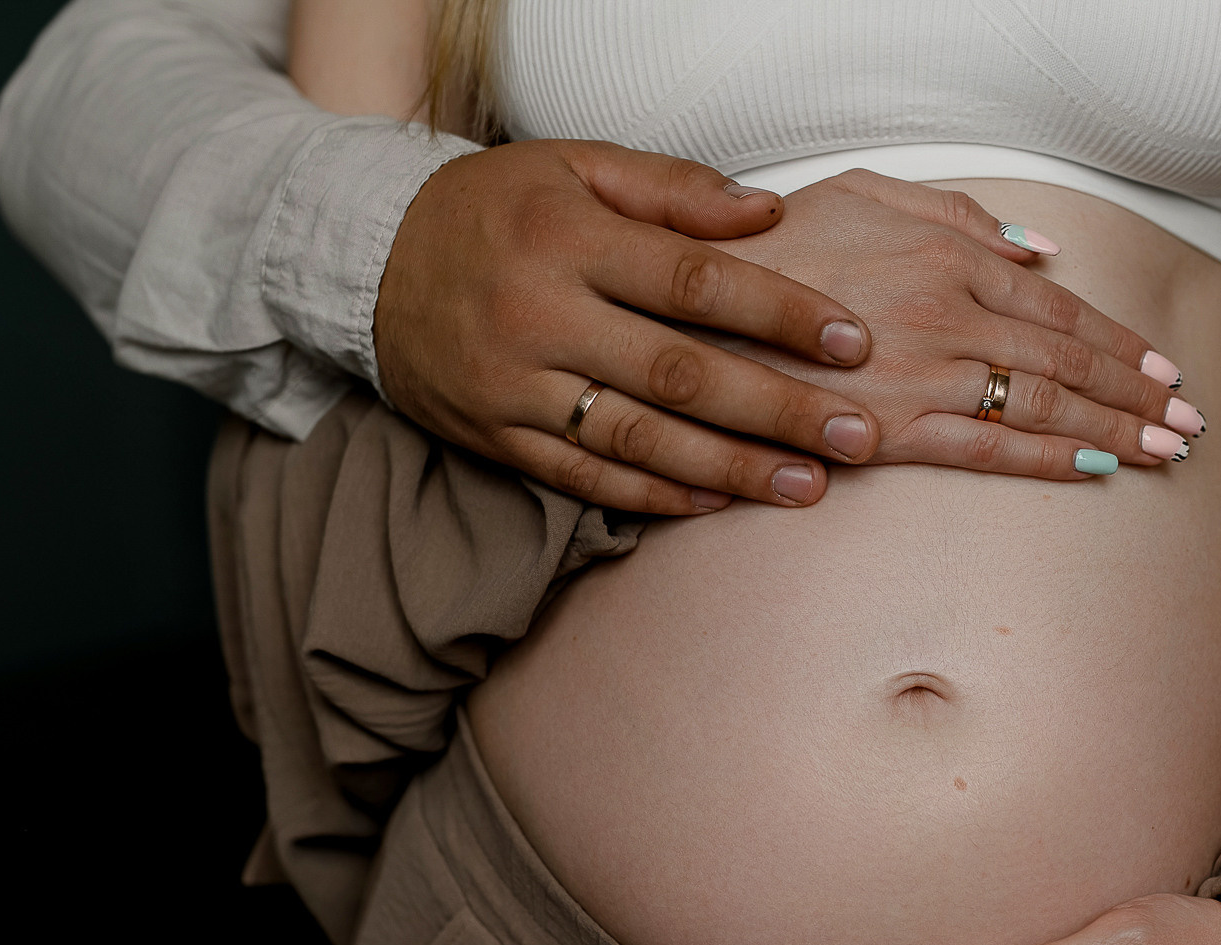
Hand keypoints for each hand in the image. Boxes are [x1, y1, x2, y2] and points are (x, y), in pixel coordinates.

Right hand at [374, 139, 882, 514]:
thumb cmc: (491, 207)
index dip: (780, 314)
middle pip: (680, 373)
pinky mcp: (494, 437)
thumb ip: (673, 189)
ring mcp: (513, 386)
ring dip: (731, 469)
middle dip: (778, 410)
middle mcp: (539, 316)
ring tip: (807, 485)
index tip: (852, 342)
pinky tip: (718, 502)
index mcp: (568, 238)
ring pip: (639, 440)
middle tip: (857, 435)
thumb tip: (768, 215)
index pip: (695, 281)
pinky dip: (654, 497)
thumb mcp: (573, 166)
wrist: (363, 260)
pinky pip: (584, 479)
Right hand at [703, 170, 1204, 478]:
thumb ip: (956, 214)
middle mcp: (951, 314)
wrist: (691, 302)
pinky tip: (1094, 471)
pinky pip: (988, 449)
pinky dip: (1048, 460)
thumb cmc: (775, 244)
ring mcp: (924, 374)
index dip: (1118, 342)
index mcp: (948, 256)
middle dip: (1138, 395)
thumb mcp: (865, 193)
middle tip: (1189, 423)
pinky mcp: (891, 429)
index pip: (1057, 307)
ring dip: (1114, 430)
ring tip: (1164, 454)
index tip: (1162, 370)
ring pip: (1043, 406)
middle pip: (1068, 362)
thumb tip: (1039, 248)